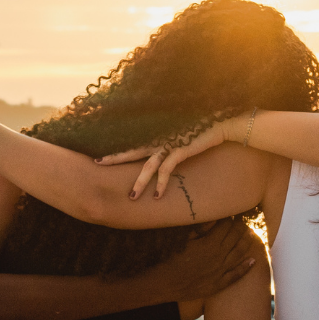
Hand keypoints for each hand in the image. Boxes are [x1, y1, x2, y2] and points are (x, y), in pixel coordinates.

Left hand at [97, 119, 237, 199]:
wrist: (221, 122)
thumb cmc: (204, 127)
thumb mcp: (184, 135)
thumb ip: (173, 140)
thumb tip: (167, 149)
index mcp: (159, 134)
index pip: (134, 142)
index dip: (119, 148)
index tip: (102, 153)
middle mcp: (160, 138)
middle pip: (132, 151)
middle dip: (114, 159)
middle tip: (97, 164)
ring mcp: (169, 143)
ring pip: (148, 166)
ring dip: (139, 183)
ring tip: (131, 197)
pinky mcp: (180, 149)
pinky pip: (167, 170)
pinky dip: (161, 183)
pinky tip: (157, 196)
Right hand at [142, 219, 261, 303]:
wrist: (165, 285)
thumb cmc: (172, 260)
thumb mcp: (185, 240)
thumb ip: (201, 229)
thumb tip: (214, 218)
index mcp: (209, 243)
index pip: (226, 226)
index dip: (231, 218)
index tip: (234, 212)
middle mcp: (218, 256)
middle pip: (235, 237)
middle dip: (241, 226)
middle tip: (245, 219)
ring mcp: (220, 271)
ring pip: (239, 254)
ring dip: (247, 242)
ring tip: (252, 234)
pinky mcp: (218, 284)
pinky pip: (236, 275)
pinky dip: (246, 267)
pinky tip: (253, 260)